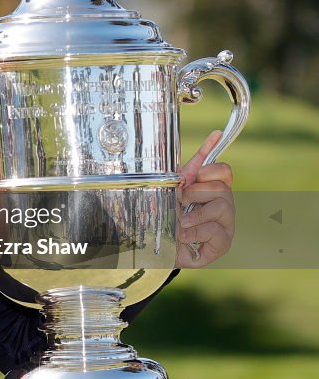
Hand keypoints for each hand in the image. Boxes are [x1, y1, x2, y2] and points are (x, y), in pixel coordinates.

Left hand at [176, 130, 234, 267]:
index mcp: (212, 190)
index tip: (190, 178)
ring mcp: (225, 225)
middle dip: (195, 193)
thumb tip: (216, 134)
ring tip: (180, 221)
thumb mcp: (172, 186)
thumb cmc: (164, 213)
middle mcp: (224, 205)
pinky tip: (184, 235)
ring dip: (196, 213)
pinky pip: (217, 231)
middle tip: (179, 202)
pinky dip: (197, 231)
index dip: (209, 170)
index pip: (224, 171)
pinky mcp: (222, 244)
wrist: (154, 244)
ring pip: (223, 206)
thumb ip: (191, 165)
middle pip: (221, 187)